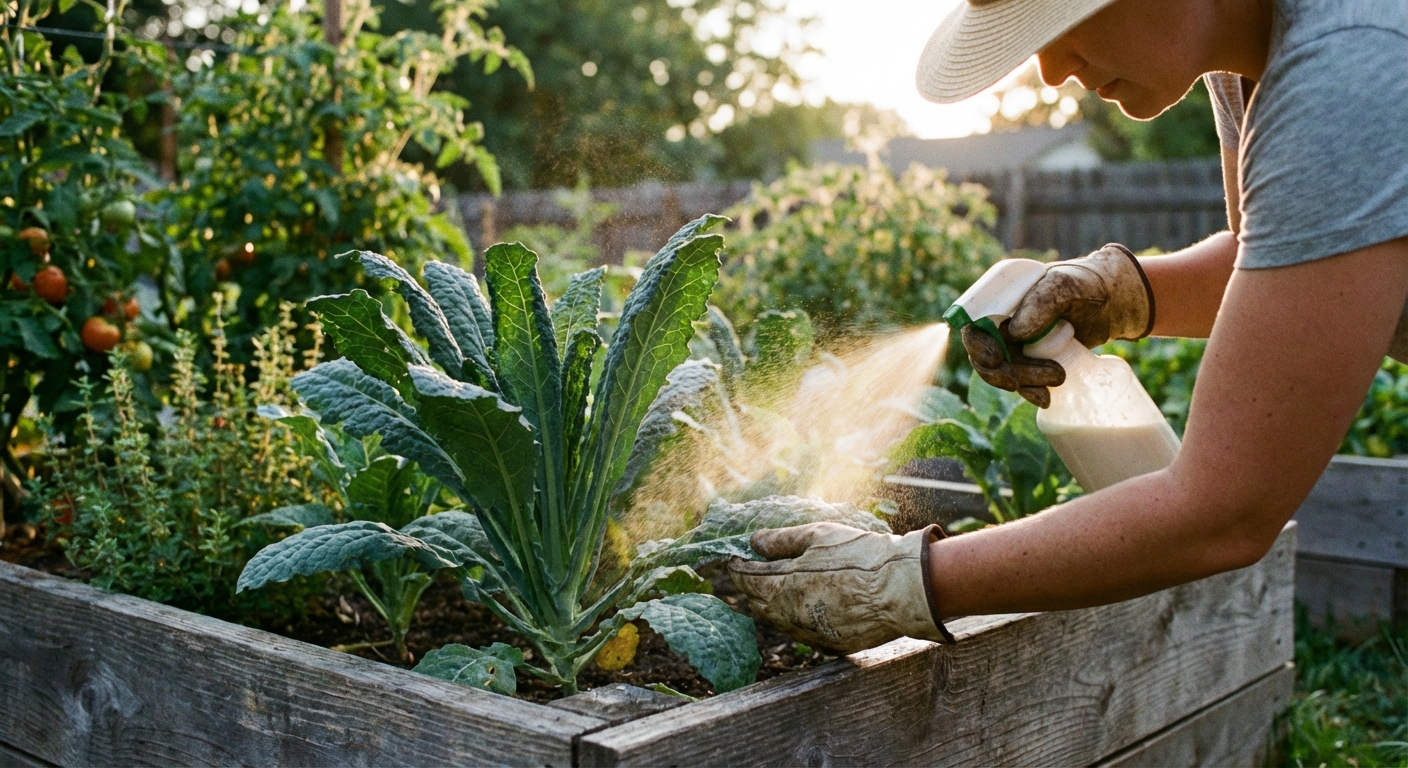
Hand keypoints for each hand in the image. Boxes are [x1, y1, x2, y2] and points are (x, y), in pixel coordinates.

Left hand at [728, 522, 949, 653]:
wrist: (901, 588)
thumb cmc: (859, 555)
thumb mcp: (817, 536)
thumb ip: (780, 541)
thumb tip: (753, 542)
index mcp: (782, 586)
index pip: (746, 579)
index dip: (737, 566)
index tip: (734, 557)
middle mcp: (790, 615)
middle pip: (758, 603)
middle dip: (752, 587)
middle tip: (753, 571)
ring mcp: (811, 634)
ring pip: (779, 621)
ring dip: (773, 604)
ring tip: (779, 587)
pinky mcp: (831, 645)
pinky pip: (804, 632)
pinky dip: (799, 618)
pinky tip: (808, 605)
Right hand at [963, 244, 1154, 406]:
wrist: (1116, 302)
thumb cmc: (1088, 284)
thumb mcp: (1066, 285)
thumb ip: (1040, 302)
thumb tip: (1013, 333)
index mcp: (1001, 298)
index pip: (973, 323)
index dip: (977, 344)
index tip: (996, 359)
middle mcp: (1003, 321)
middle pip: (984, 353)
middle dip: (1001, 371)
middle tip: (1020, 381)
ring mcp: (1018, 342)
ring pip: (1005, 371)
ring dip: (1024, 382)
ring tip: (1058, 377)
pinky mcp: (1034, 360)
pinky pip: (1022, 381)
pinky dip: (1031, 392)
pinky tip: (1046, 398)